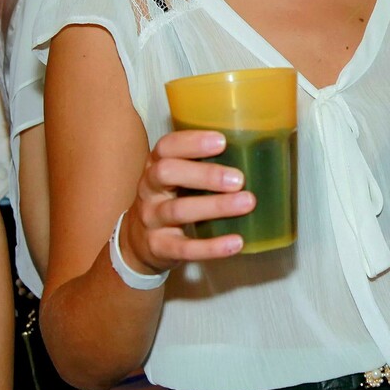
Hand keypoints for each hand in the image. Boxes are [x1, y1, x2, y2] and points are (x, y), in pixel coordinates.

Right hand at [120, 128, 251, 272]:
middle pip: (166, 173)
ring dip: (214, 206)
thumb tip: (252, 153)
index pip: (166, 147)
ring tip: (246, 203)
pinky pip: (184, 248)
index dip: (192, 142)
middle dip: (204, 174)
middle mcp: (149, 190)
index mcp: (155, 166)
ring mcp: (151, 219)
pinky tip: (236, 242)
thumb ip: (201, 166)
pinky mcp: (159, 247)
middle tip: (238, 179)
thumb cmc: (168, 201)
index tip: (221, 141)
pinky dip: (211, 246)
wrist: (137, 242)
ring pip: (177, 210)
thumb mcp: (176, 179)